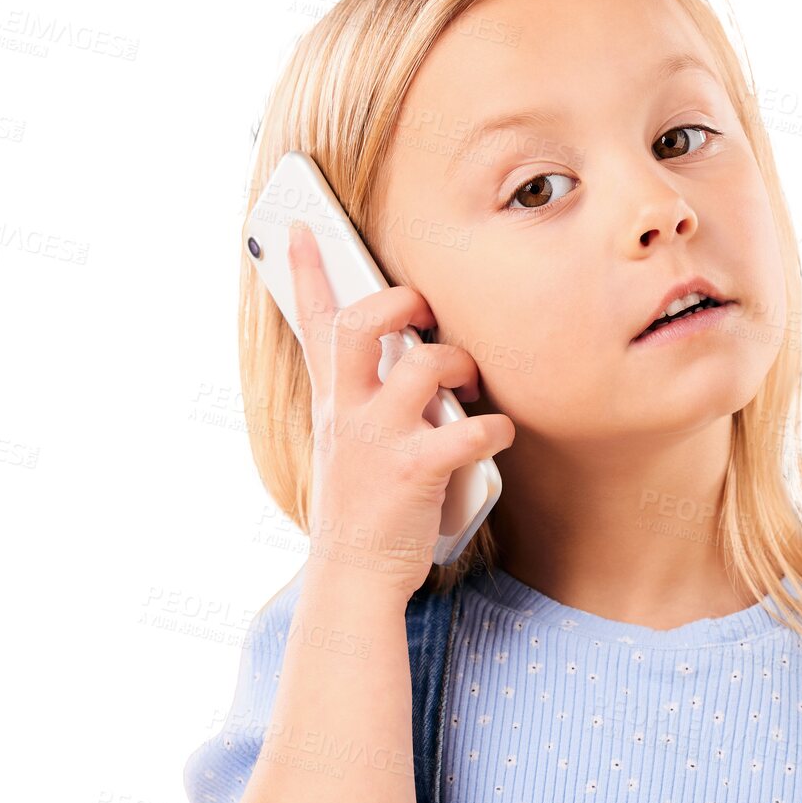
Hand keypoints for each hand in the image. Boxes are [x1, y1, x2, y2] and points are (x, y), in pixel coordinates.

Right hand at [286, 219, 513, 600]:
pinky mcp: (413, 472)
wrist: (355, 576)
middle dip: (399, 303)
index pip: (313, 324)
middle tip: (425, 314)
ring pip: (422, 366)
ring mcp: (378, 441)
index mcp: (333, 402)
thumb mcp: (346, 444)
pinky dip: (495, 427)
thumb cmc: (364, 506)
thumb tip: (408, 360)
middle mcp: (348, 413)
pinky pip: (468, 431)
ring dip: (460, 366)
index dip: (308, 271)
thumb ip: (365, 399)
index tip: (303, 227)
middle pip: (360, 325)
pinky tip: (498, 433)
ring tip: (471, 389)